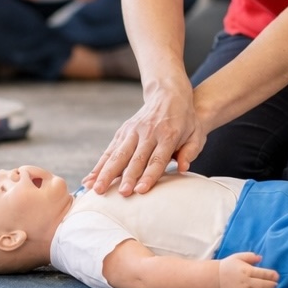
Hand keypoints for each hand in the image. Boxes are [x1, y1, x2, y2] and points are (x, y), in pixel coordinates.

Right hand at [83, 77, 204, 195]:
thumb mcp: (196, 132)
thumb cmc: (185, 119)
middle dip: (127, 177)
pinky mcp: (123, 131)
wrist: (168, 94)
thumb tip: (183, 168)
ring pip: (118, 154)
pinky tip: (90, 178)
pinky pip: (110, 150)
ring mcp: (133, 131)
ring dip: (107, 173)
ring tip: (97, 189)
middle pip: (135, 158)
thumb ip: (191, 151)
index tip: (141, 191)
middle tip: (121, 194)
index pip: (157, 159)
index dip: (149, 176)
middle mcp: (147, 132)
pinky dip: (100, 165)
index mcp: (167, 135)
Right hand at [218, 252, 277, 287]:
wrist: (215, 279)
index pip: (263, 273)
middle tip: (275, 284)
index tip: (277, 276)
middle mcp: (245, 282)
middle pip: (263, 285)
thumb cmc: (228, 267)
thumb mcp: (237, 257)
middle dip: (272, 285)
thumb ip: (250, 256)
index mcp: (246, 270)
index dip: (272, 275)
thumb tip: (261, 258)